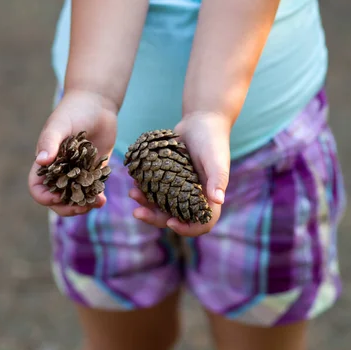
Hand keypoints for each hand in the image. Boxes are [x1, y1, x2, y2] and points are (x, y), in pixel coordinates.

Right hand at [28, 90, 117, 216]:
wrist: (97, 103)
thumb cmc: (73, 110)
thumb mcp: (60, 124)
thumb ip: (49, 141)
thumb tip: (40, 161)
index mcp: (46, 163)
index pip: (37, 188)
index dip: (45, 197)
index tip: (59, 197)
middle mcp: (59, 171)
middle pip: (57, 199)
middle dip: (68, 207)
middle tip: (83, 207)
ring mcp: (77, 172)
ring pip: (76, 198)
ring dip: (84, 205)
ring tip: (97, 203)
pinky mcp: (93, 170)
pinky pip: (92, 190)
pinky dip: (96, 196)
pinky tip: (103, 199)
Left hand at [129, 112, 230, 236]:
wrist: (201, 120)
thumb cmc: (212, 140)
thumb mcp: (216, 159)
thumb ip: (217, 179)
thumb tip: (218, 201)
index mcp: (209, 198)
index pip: (201, 223)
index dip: (187, 229)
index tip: (170, 222)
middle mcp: (194, 197)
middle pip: (175, 217)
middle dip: (155, 218)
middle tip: (136, 212)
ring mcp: (180, 188)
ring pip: (161, 205)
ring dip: (146, 203)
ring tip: (132, 192)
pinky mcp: (169, 178)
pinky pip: (155, 189)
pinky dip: (144, 188)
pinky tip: (134, 181)